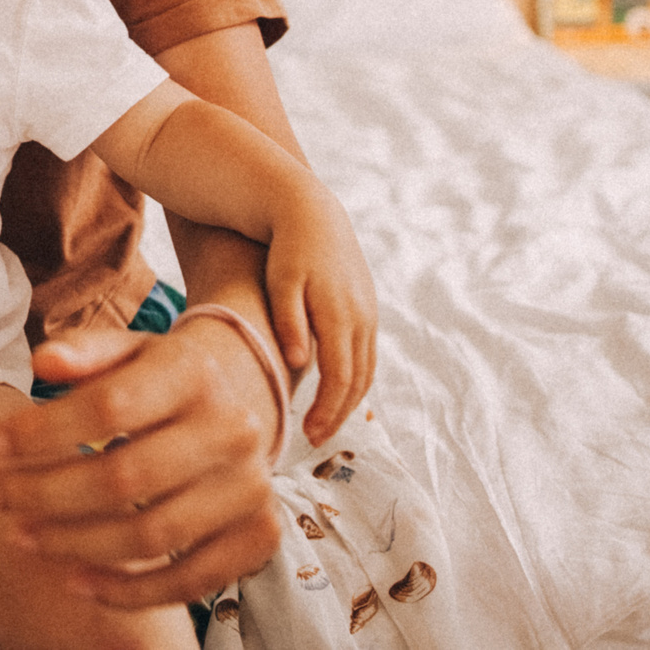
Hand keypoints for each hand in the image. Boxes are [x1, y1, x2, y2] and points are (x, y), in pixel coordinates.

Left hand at [0, 322, 286, 608]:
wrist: (242, 402)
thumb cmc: (163, 377)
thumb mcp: (130, 348)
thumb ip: (87, 351)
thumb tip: (42, 362)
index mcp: (194, 373)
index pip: (108, 406)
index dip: (41, 431)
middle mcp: (232, 429)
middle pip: (125, 477)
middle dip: (44, 493)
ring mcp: (250, 488)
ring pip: (151, 536)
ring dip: (74, 544)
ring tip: (20, 536)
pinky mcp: (258, 536)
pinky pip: (190, 581)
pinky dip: (129, 591)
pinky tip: (76, 582)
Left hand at [263, 183, 377, 446]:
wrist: (311, 211)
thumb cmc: (287, 248)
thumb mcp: (281, 281)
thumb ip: (289, 322)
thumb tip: (298, 363)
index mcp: (341, 315)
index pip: (339, 379)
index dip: (326, 412)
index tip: (306, 436)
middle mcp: (362, 318)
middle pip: (357, 381)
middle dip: (338, 414)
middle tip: (313, 439)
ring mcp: (368, 313)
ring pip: (366, 369)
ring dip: (349, 400)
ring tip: (323, 422)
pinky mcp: (367, 307)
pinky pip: (366, 354)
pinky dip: (354, 378)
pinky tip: (334, 389)